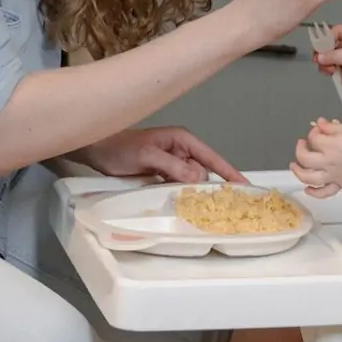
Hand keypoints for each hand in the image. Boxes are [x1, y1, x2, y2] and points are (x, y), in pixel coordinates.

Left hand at [77, 126, 247, 184]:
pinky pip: (178, 186)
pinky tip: (173, 201)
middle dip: (199, 187)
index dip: (229, 172)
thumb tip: (198, 180)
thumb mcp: (148, 156)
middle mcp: (181, 150)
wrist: (96, 150)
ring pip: (190, 182)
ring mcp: (172, 163)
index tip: (245, 186)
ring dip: (186, 192)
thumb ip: (173, 167)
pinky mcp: (162, 173)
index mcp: (183, 140)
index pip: (212, 157)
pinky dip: (177, 194)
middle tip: (187, 197)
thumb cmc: (120, 148)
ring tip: (178, 199)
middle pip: (202, 174)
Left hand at [290, 118, 341, 197]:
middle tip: (302, 144)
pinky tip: (307, 189)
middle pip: (304, 158)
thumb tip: (319, 123)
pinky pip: (323, 192)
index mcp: (330, 146)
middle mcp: (327, 162)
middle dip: (300, 149)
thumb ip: (331, 127)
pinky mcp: (337, 184)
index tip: (318, 130)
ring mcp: (331, 175)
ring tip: (294, 165)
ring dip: (298, 172)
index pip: (314, 138)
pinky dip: (313, 193)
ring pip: (308, 177)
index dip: (314, 132)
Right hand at [311, 24, 341, 85]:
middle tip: (318, 59)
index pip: (336, 30)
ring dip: (324, 62)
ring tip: (330, 69)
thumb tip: (318, 57)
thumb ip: (333, 56)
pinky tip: (331, 72)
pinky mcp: (336, 64)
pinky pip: (324, 63)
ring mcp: (339, 54)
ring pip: (324, 54)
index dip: (328, 36)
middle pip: (327, 42)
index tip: (323, 46)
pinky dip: (325, 68)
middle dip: (322, 51)